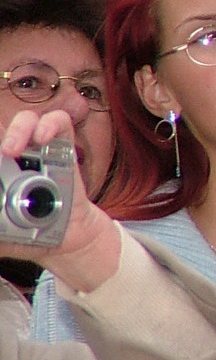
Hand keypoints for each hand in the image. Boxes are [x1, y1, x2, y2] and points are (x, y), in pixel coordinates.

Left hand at [0, 109, 120, 292]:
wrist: (66, 239)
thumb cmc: (29, 233)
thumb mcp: (1, 233)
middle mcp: (16, 156)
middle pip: (1, 128)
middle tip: (0, 154)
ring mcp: (41, 150)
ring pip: (27, 119)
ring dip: (18, 129)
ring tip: (12, 149)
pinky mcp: (65, 148)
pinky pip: (60, 122)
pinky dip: (50, 124)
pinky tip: (43, 138)